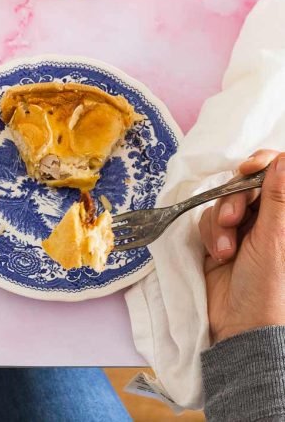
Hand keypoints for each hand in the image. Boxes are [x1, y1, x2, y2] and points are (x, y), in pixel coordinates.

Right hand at [199, 150, 284, 343]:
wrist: (240, 325)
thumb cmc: (268, 286)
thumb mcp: (273, 239)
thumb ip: (278, 198)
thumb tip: (284, 159)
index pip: (276, 173)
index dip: (261, 164)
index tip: (247, 168)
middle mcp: (266, 218)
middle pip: (245, 185)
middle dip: (234, 201)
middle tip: (231, 221)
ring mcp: (241, 228)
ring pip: (222, 202)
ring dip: (219, 225)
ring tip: (224, 251)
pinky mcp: (218, 238)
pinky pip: (207, 219)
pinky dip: (209, 235)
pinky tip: (217, 255)